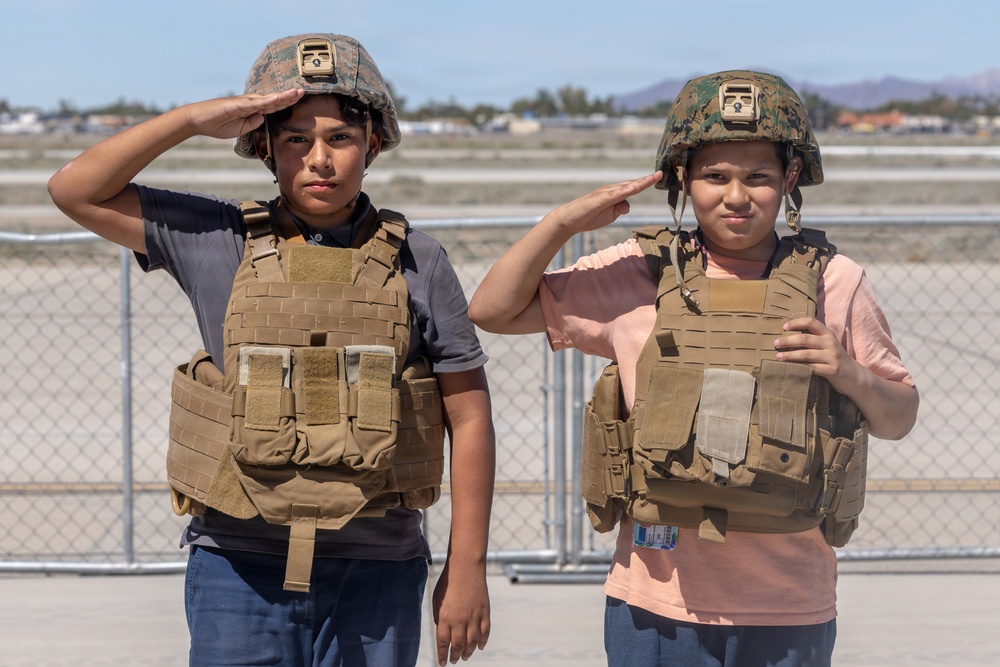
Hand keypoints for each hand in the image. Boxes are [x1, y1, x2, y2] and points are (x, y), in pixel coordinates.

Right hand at [184, 89, 305, 139]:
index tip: (299, 100)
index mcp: (252, 110)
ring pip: (267, 98)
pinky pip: (253, 103)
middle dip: (289, 97)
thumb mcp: (240, 129)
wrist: (198, 121)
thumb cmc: (218, 124)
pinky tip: (277, 98)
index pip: (273, 106)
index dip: (286, 103)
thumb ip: (252, 124)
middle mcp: (250, 103)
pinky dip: (266, 101)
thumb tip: (263, 118)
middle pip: (273, 100)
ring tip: (296, 93)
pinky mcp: (236, 104)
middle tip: (304, 91)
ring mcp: (243, 102)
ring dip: (282, 96)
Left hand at [432, 560, 489, 664]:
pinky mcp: (485, 612)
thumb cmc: (448, 582)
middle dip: (455, 656)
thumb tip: (443, 631)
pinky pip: (485, 632)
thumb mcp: (437, 600)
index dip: (442, 655)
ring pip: (472, 642)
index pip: (443, 643)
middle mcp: (460, 620)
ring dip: (468, 652)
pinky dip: (483, 641)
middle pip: (458, 645)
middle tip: (455, 660)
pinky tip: (480, 647)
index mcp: (445, 617)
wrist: (466, 568)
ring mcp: (474, 617)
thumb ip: (439, 617)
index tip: (442, 663)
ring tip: (465, 656)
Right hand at [544, 171, 662, 234]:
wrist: (569, 220)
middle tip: (661, 173)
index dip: (647, 182)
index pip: (634, 187)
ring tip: (652, 178)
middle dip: (647, 180)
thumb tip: (628, 204)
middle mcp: (611, 190)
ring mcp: (604, 194)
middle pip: (632, 184)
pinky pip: (612, 196)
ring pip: (625, 187)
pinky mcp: (598, 200)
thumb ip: (620, 208)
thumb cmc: (589, 216)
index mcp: (615, 194)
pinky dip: (623, 192)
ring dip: (639, 183)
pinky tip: (632, 189)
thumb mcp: (610, 215)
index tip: (660, 176)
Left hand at [774, 316, 859, 394]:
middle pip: (805, 339)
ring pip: (806, 354)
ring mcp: (832, 357)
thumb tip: (788, 336)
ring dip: (790, 355)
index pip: (811, 322)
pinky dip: (799, 368)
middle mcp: (830, 343)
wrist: (855, 377)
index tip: (784, 327)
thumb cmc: (835, 359)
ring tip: (778, 357)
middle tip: (775, 344)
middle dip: (788, 341)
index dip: (797, 322)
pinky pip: (812, 368)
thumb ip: (814, 339)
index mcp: (828, 334)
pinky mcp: (832, 370)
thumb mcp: (828, 345)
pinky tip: (790, 368)